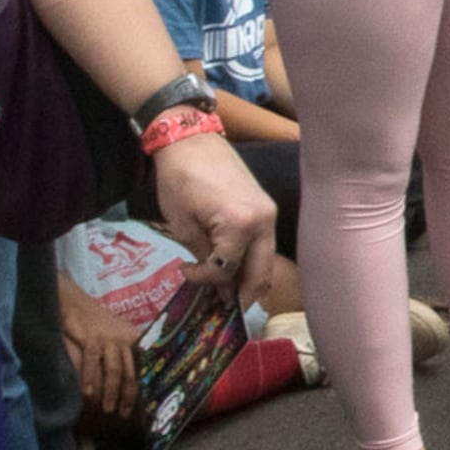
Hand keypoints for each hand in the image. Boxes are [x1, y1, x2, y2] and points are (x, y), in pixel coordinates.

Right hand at [58, 278, 141, 424]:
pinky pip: (92, 361)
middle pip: (130, 372)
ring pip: (114, 370)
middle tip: (124, 414)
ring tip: (108, 409)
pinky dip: (90, 378)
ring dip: (111, 392)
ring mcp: (108, 339)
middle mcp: (125, 339)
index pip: (143, 367)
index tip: (141, 406)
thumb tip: (130, 379)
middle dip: (128, 396)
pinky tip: (87, 393)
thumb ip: (124, 352)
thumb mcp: (116, 334)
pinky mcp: (91, 337)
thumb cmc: (96, 322)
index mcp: (135, 339)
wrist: (75, 302)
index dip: (142, 388)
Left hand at [146, 129, 276, 312]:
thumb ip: (203, 257)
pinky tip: (233, 267)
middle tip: (223, 310)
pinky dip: (251, 261)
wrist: (192, 140)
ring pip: (267, 262)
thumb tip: (216, 284)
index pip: (228, 270)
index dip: (206, 281)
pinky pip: (264, 245)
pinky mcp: (267, 209)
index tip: (185, 273)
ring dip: (249, 281)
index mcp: (240, 225)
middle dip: (243, 297)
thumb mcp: (183, 225)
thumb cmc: (179, 180)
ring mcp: (270, 215)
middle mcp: (264, 223)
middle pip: (260, 273)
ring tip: (227, 291)